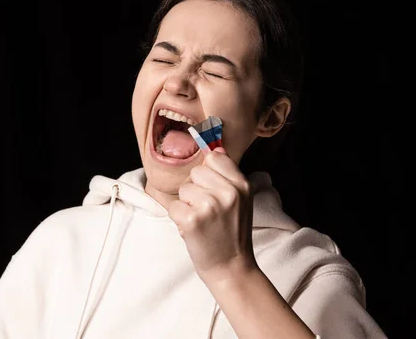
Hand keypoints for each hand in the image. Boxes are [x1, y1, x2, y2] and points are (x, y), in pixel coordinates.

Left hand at [168, 147, 257, 281]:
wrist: (231, 268)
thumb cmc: (232, 233)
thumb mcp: (241, 200)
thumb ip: (228, 175)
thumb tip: (215, 148)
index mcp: (242, 185)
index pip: (214, 157)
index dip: (208, 172)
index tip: (211, 188)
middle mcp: (228, 193)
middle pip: (196, 172)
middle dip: (196, 189)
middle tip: (208, 211)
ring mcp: (210, 206)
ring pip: (184, 189)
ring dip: (187, 205)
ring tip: (202, 221)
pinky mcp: (192, 220)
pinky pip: (174, 206)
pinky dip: (179, 219)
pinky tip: (193, 230)